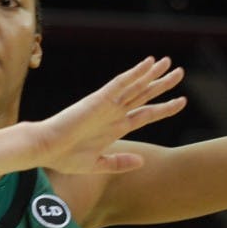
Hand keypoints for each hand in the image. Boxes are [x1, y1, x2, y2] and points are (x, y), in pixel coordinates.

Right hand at [36, 56, 186, 173]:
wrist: (45, 148)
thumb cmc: (64, 157)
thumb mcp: (97, 164)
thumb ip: (119, 162)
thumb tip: (141, 161)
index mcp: (115, 128)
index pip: (145, 114)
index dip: (164, 108)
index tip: (181, 101)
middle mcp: (113, 113)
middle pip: (144, 95)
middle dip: (162, 84)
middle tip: (179, 72)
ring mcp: (107, 105)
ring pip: (136, 86)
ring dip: (152, 74)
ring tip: (169, 63)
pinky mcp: (99, 99)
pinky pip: (121, 83)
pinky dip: (135, 73)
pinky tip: (148, 64)